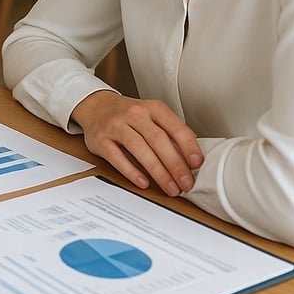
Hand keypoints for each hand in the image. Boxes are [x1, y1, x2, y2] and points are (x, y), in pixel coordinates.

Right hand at [71, 90, 203, 196]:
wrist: (96, 106)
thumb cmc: (128, 115)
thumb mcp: (151, 114)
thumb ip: (170, 130)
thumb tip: (192, 156)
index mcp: (152, 108)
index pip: (175, 127)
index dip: (188, 146)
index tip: (197, 163)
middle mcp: (134, 114)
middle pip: (158, 140)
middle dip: (175, 164)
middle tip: (186, 183)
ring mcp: (116, 126)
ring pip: (139, 149)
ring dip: (158, 172)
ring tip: (170, 187)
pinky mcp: (100, 139)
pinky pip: (117, 157)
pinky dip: (131, 172)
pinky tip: (143, 182)